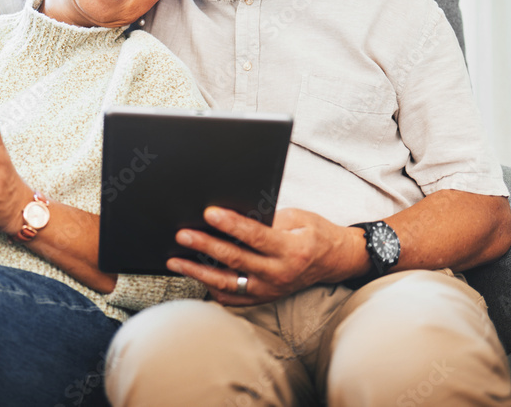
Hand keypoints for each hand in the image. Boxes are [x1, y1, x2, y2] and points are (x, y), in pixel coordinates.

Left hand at [167, 207, 366, 305]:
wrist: (334, 261)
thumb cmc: (315, 234)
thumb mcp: (298, 218)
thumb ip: (269, 219)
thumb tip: (235, 215)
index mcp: (291, 249)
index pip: (255, 236)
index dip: (231, 224)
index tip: (209, 213)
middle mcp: (279, 274)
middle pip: (236, 260)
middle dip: (206, 246)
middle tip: (183, 235)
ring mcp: (270, 290)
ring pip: (228, 283)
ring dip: (199, 272)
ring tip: (176, 260)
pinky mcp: (263, 298)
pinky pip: (233, 298)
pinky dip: (211, 288)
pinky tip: (194, 276)